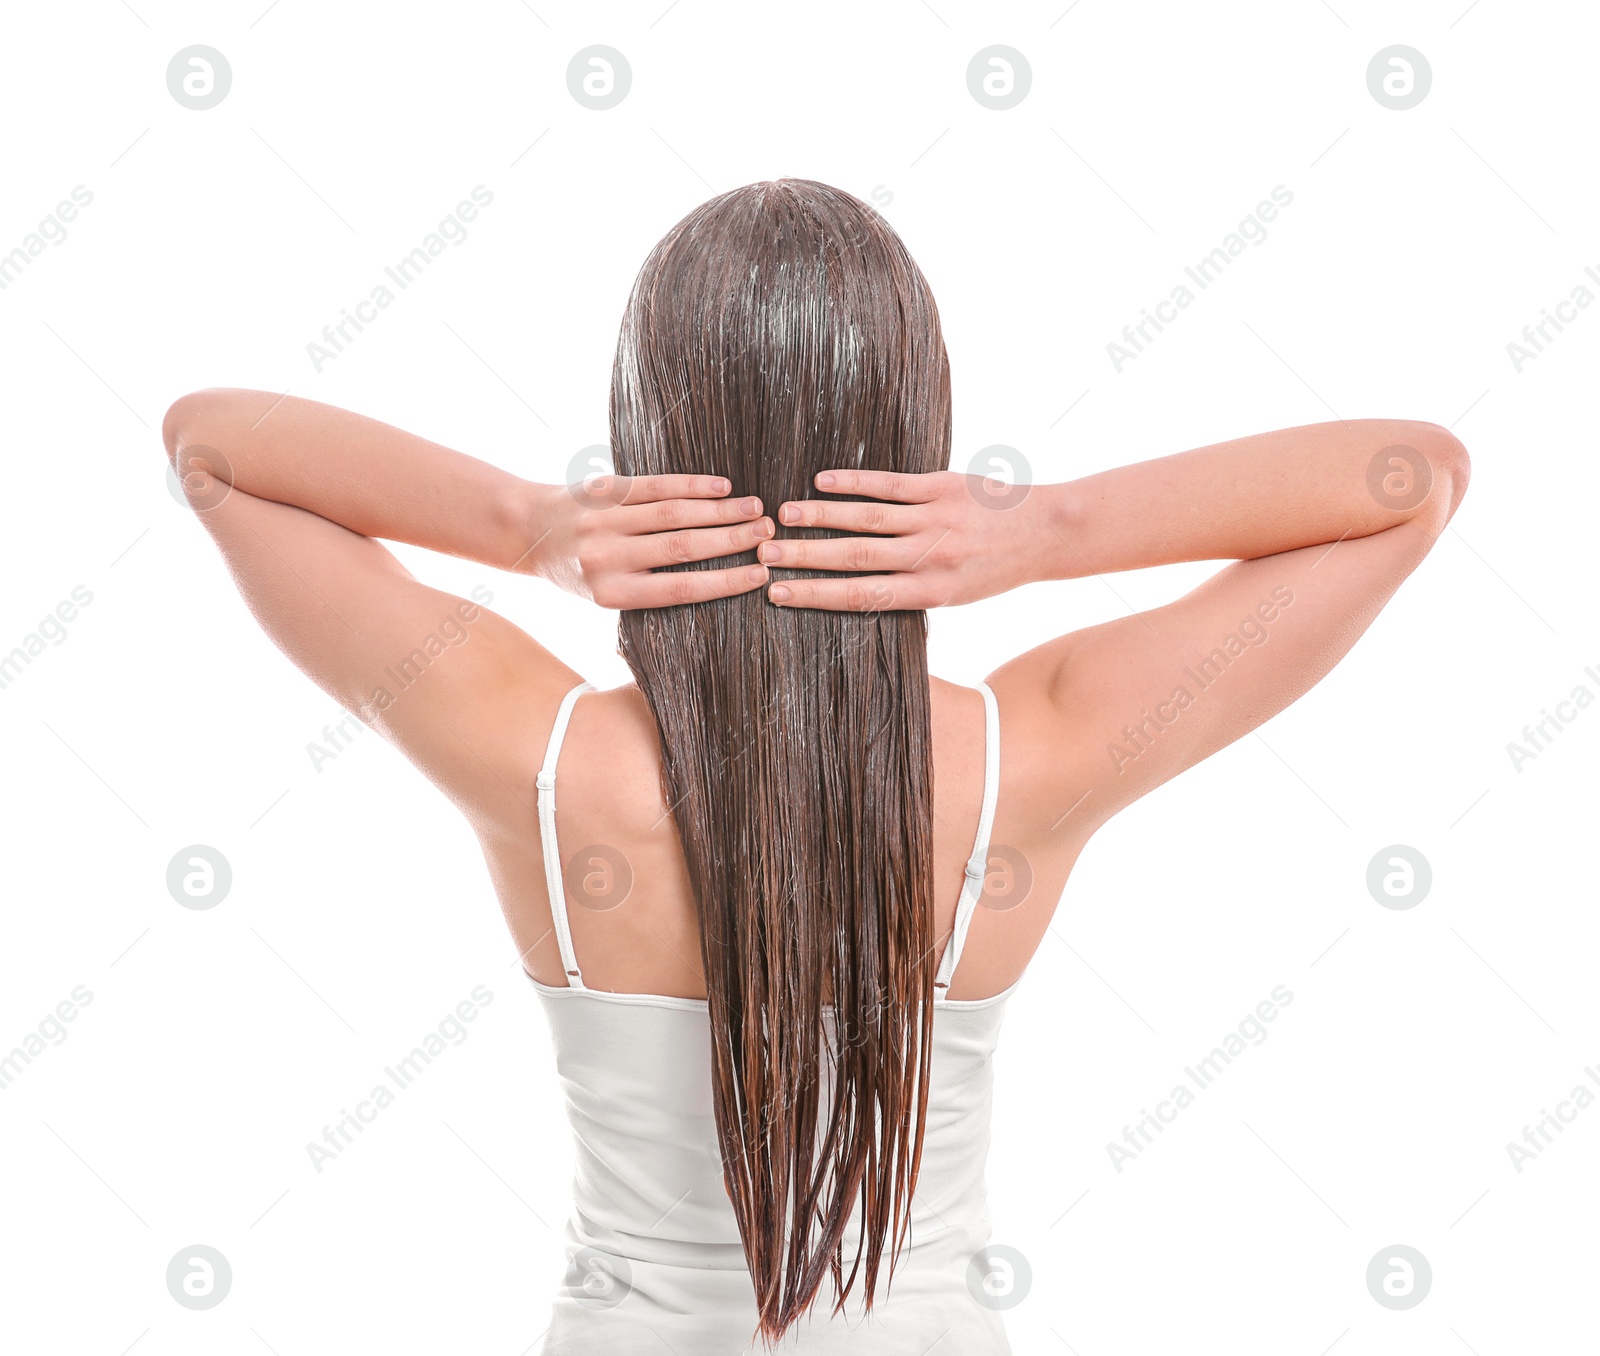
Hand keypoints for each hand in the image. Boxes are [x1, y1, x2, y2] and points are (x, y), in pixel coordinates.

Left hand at [520, 474, 773, 607]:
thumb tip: (717, 586)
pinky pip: (655, 486)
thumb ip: (651, 590)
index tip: (760, 575)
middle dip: (731, 541)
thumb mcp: (606, 594)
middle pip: (683, 548)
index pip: (680, 589)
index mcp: (611, 593)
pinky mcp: (604, 490)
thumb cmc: (578, 571)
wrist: (529, 530)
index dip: (725, 582)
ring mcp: (605, 520)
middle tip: (767, 534)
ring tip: (754, 509)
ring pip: (673, 514)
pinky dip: (692, 485)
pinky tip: (721, 487)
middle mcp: (607, 557)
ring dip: (720, 510)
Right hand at [758, 469, 1058, 609]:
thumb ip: (910, 591)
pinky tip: (823, 480)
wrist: (1047, 533)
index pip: (861, 596)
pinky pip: (891, 485)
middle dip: (806, 557)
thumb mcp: (956, 595)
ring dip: (821, 516)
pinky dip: (854, 483)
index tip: (778, 594)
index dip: (816, 596)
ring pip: (867, 519)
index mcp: (931, 592)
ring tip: (783, 515)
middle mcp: (930, 557)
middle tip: (764, 553)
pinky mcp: (942, 487)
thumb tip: (855, 594)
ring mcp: (935, 520)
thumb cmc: (996, 569)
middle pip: (855, 558)